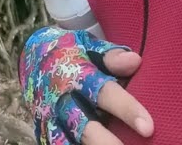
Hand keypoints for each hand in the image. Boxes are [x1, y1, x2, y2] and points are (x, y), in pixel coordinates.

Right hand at [19, 27, 153, 144]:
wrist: (32, 58)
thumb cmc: (72, 53)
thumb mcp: (88, 47)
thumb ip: (111, 56)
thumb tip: (135, 61)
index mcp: (76, 75)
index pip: (104, 93)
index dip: (126, 110)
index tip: (149, 128)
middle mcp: (62, 101)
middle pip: (85, 128)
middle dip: (107, 143)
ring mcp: (51, 120)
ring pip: (68, 143)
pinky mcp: (44, 133)